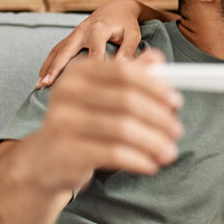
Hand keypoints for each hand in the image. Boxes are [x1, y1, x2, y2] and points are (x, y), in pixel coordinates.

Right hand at [21, 49, 183, 195]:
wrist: (46, 161)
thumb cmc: (82, 124)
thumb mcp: (105, 95)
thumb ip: (131, 76)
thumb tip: (158, 58)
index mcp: (79, 71)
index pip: (125, 73)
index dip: (155, 87)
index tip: (177, 101)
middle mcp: (66, 91)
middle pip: (126, 100)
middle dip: (159, 117)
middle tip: (177, 131)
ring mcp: (62, 121)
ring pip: (122, 129)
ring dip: (154, 142)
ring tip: (169, 152)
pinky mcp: (65, 150)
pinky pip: (113, 153)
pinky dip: (139, 160)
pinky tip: (151, 165)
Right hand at [37, 0, 144, 88]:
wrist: (117, 8)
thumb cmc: (127, 24)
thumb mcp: (133, 34)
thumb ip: (129, 49)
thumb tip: (121, 66)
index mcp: (98, 30)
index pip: (94, 53)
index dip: (92, 69)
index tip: (87, 86)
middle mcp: (82, 31)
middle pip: (66, 51)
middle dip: (56, 68)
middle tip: (47, 85)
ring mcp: (74, 34)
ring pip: (56, 51)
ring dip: (47, 67)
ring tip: (39, 85)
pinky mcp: (71, 38)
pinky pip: (56, 50)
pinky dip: (48, 63)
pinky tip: (42, 77)